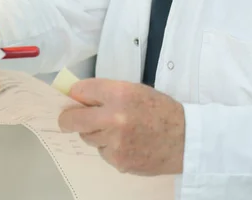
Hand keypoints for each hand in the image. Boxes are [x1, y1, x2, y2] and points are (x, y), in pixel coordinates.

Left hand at [58, 78, 184, 175]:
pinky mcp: (118, 161)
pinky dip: (108, 147)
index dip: (75, 94)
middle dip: (68, 119)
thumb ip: (108, 93)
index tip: (73, 98)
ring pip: (87, 137)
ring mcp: (115, 142)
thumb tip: (80, 97)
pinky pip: (101, 152)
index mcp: (119, 93)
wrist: (184, 139)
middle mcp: (114, 117)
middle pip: (73, 119)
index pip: (81, 91)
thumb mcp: (135, 90)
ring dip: (94, 133)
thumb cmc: (161, 110)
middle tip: (67, 119)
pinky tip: (126, 142)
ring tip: (115, 129)